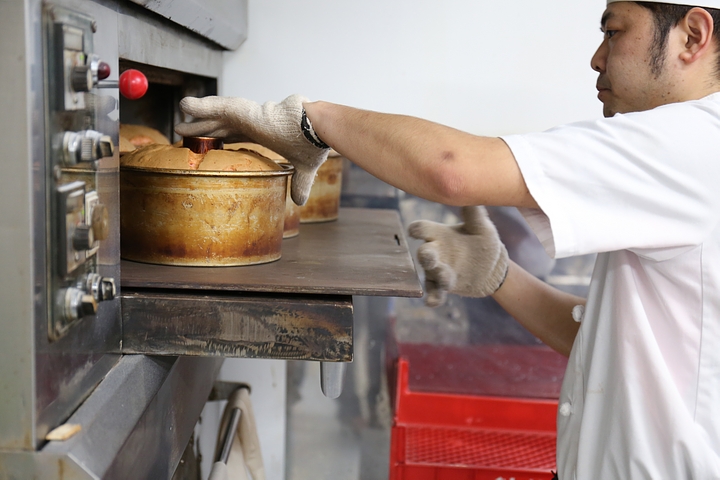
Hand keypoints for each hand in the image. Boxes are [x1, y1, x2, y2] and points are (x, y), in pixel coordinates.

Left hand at [174, 94, 329, 204]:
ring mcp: (245, 115)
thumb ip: (300, 184)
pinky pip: (216, 107)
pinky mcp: (242, 110)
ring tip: (179, 121)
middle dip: (203, 129)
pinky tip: (185, 105)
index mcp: (262, 132)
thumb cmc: (311, 145)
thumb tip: (300, 202)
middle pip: (220, 126)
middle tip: (184, 132)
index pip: (235, 135)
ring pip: (214, 116)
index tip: (209, 143)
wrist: (314, 130)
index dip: (221, 138)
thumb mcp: (304, 169)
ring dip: (197, 119)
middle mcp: (251, 122)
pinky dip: (199, 106)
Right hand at [408, 206, 508, 306]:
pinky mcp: (443, 286)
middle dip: (425, 255)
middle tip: (427, 254)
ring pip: (431, 273)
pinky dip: (433, 297)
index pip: (423, 229)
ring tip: (446, 276)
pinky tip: (431, 302)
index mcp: (439, 234)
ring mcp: (438, 270)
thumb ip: (475, 214)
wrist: (492, 267)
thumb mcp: (482, 227)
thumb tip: (470, 196)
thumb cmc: (482, 242)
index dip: (418, 229)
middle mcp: (435, 251)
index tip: (415, 231)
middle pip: (424, 253)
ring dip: (437, 274)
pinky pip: (435, 292)